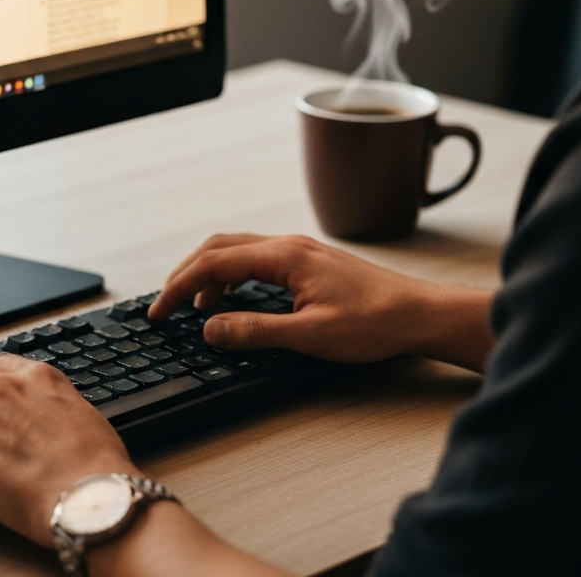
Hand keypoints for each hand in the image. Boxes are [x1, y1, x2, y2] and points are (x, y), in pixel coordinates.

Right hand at [149, 233, 493, 370]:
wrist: (419, 314)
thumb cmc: (375, 322)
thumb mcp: (311, 335)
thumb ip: (256, 330)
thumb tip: (210, 328)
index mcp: (283, 255)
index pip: (214, 262)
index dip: (181, 286)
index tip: (160, 309)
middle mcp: (287, 244)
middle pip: (219, 247)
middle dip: (187, 273)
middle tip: (167, 303)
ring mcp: (298, 250)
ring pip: (236, 250)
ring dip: (209, 272)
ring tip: (196, 306)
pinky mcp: (307, 261)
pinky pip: (255, 258)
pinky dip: (231, 274)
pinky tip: (233, 299)